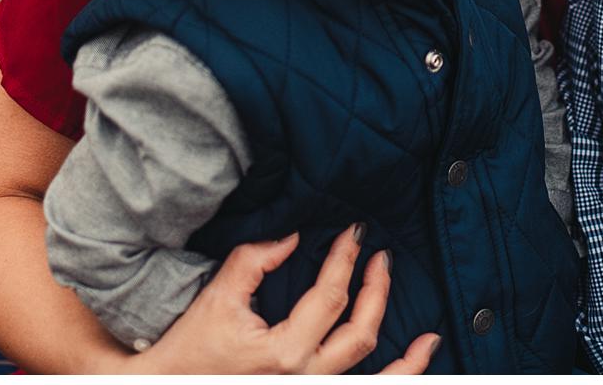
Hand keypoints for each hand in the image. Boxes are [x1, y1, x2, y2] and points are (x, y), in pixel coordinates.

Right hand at [134, 224, 441, 374]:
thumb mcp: (219, 297)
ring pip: (373, 378)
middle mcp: (304, 377)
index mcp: (284, 351)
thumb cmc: (193, 346)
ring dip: (407, 360)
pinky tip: (416, 364)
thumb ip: (254, 260)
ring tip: (429, 335)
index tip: (354, 233)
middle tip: (382, 257)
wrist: (173, 384)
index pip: (329, 298)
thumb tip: (293, 234)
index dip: (345, 261)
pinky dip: (396, 380)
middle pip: (360, 333)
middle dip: (375, 291)